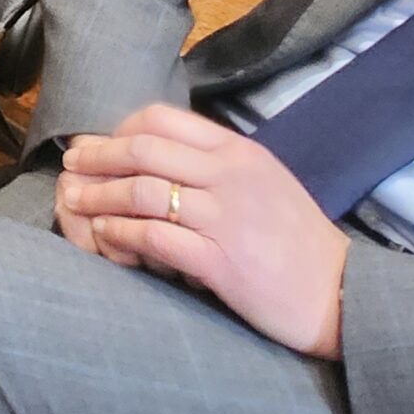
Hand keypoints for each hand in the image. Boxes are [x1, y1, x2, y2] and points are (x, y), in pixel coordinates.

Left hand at [56, 105, 349, 357]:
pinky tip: (103, 237)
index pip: (164, 119)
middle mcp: (231, 176)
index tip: (98, 143)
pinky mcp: (221, 262)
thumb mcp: (264, 183)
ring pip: (142, 191)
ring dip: (99, 196)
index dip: (120, 128)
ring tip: (74, 202)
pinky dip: (120, 234)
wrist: (342, 295)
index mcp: (239, 152)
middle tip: (70, 166)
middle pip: (143, 149)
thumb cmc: (298, 241)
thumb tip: (162, 157)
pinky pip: (155, 238)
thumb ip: (218, 166)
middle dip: (97, 156)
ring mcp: (226, 218)